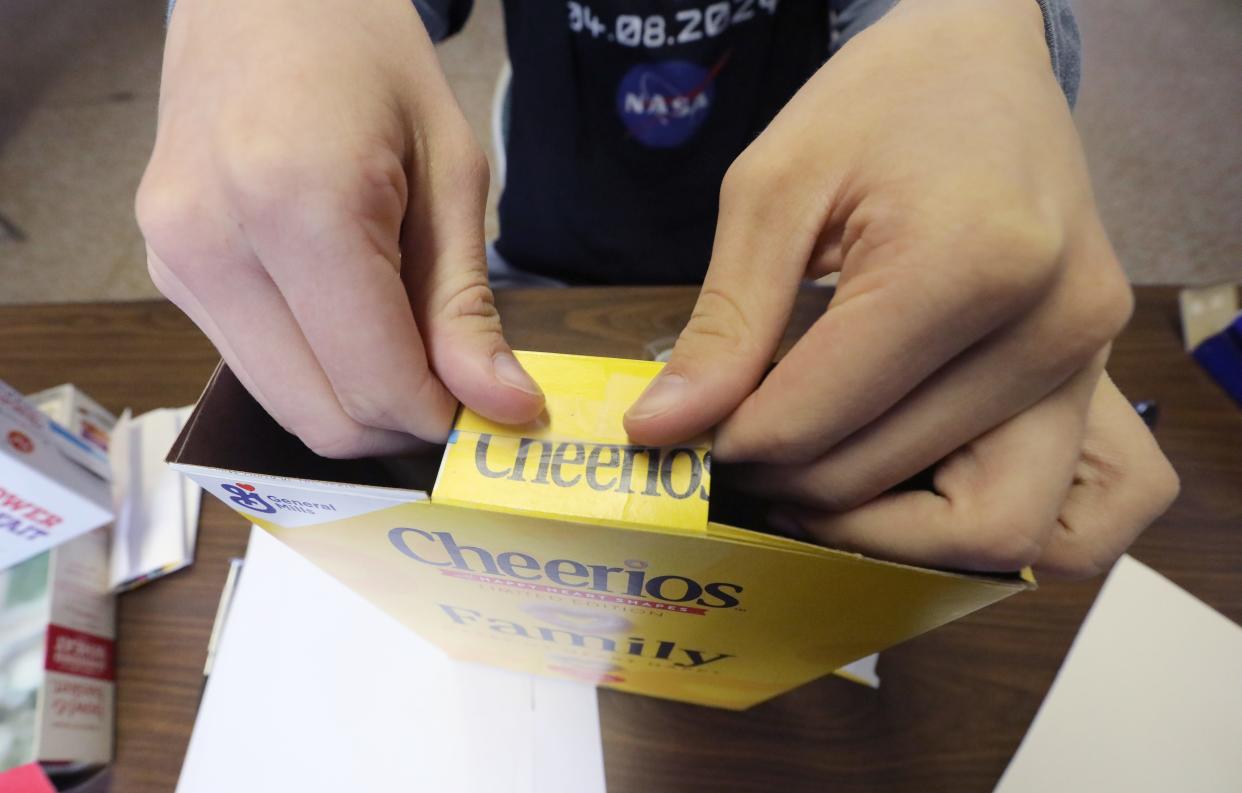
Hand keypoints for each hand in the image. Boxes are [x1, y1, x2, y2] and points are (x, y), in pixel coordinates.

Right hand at [136, 0, 542, 457]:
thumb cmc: (369, 57)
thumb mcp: (449, 169)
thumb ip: (465, 305)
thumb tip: (502, 408)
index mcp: (296, 204)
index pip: (374, 381)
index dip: (444, 416)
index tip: (493, 407)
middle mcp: (212, 244)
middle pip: (320, 415)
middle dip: (402, 421)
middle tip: (458, 385)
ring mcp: (174, 262)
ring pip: (283, 403)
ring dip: (358, 400)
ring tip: (408, 336)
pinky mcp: (166, 271)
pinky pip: (255, 364)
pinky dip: (317, 368)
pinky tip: (353, 313)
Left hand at [625, 0, 1147, 570]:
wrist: (987, 58)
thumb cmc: (880, 100)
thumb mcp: (775, 189)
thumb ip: (725, 322)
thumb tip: (665, 430)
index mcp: (966, 264)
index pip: (816, 421)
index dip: (734, 445)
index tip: (690, 432)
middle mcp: (1051, 327)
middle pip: (883, 478)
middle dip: (786, 485)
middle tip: (733, 450)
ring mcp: (1085, 357)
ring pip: (980, 526)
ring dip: (873, 521)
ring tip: (802, 469)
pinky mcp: (1092, 372)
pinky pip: (1030, 502)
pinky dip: (943, 513)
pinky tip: (873, 464)